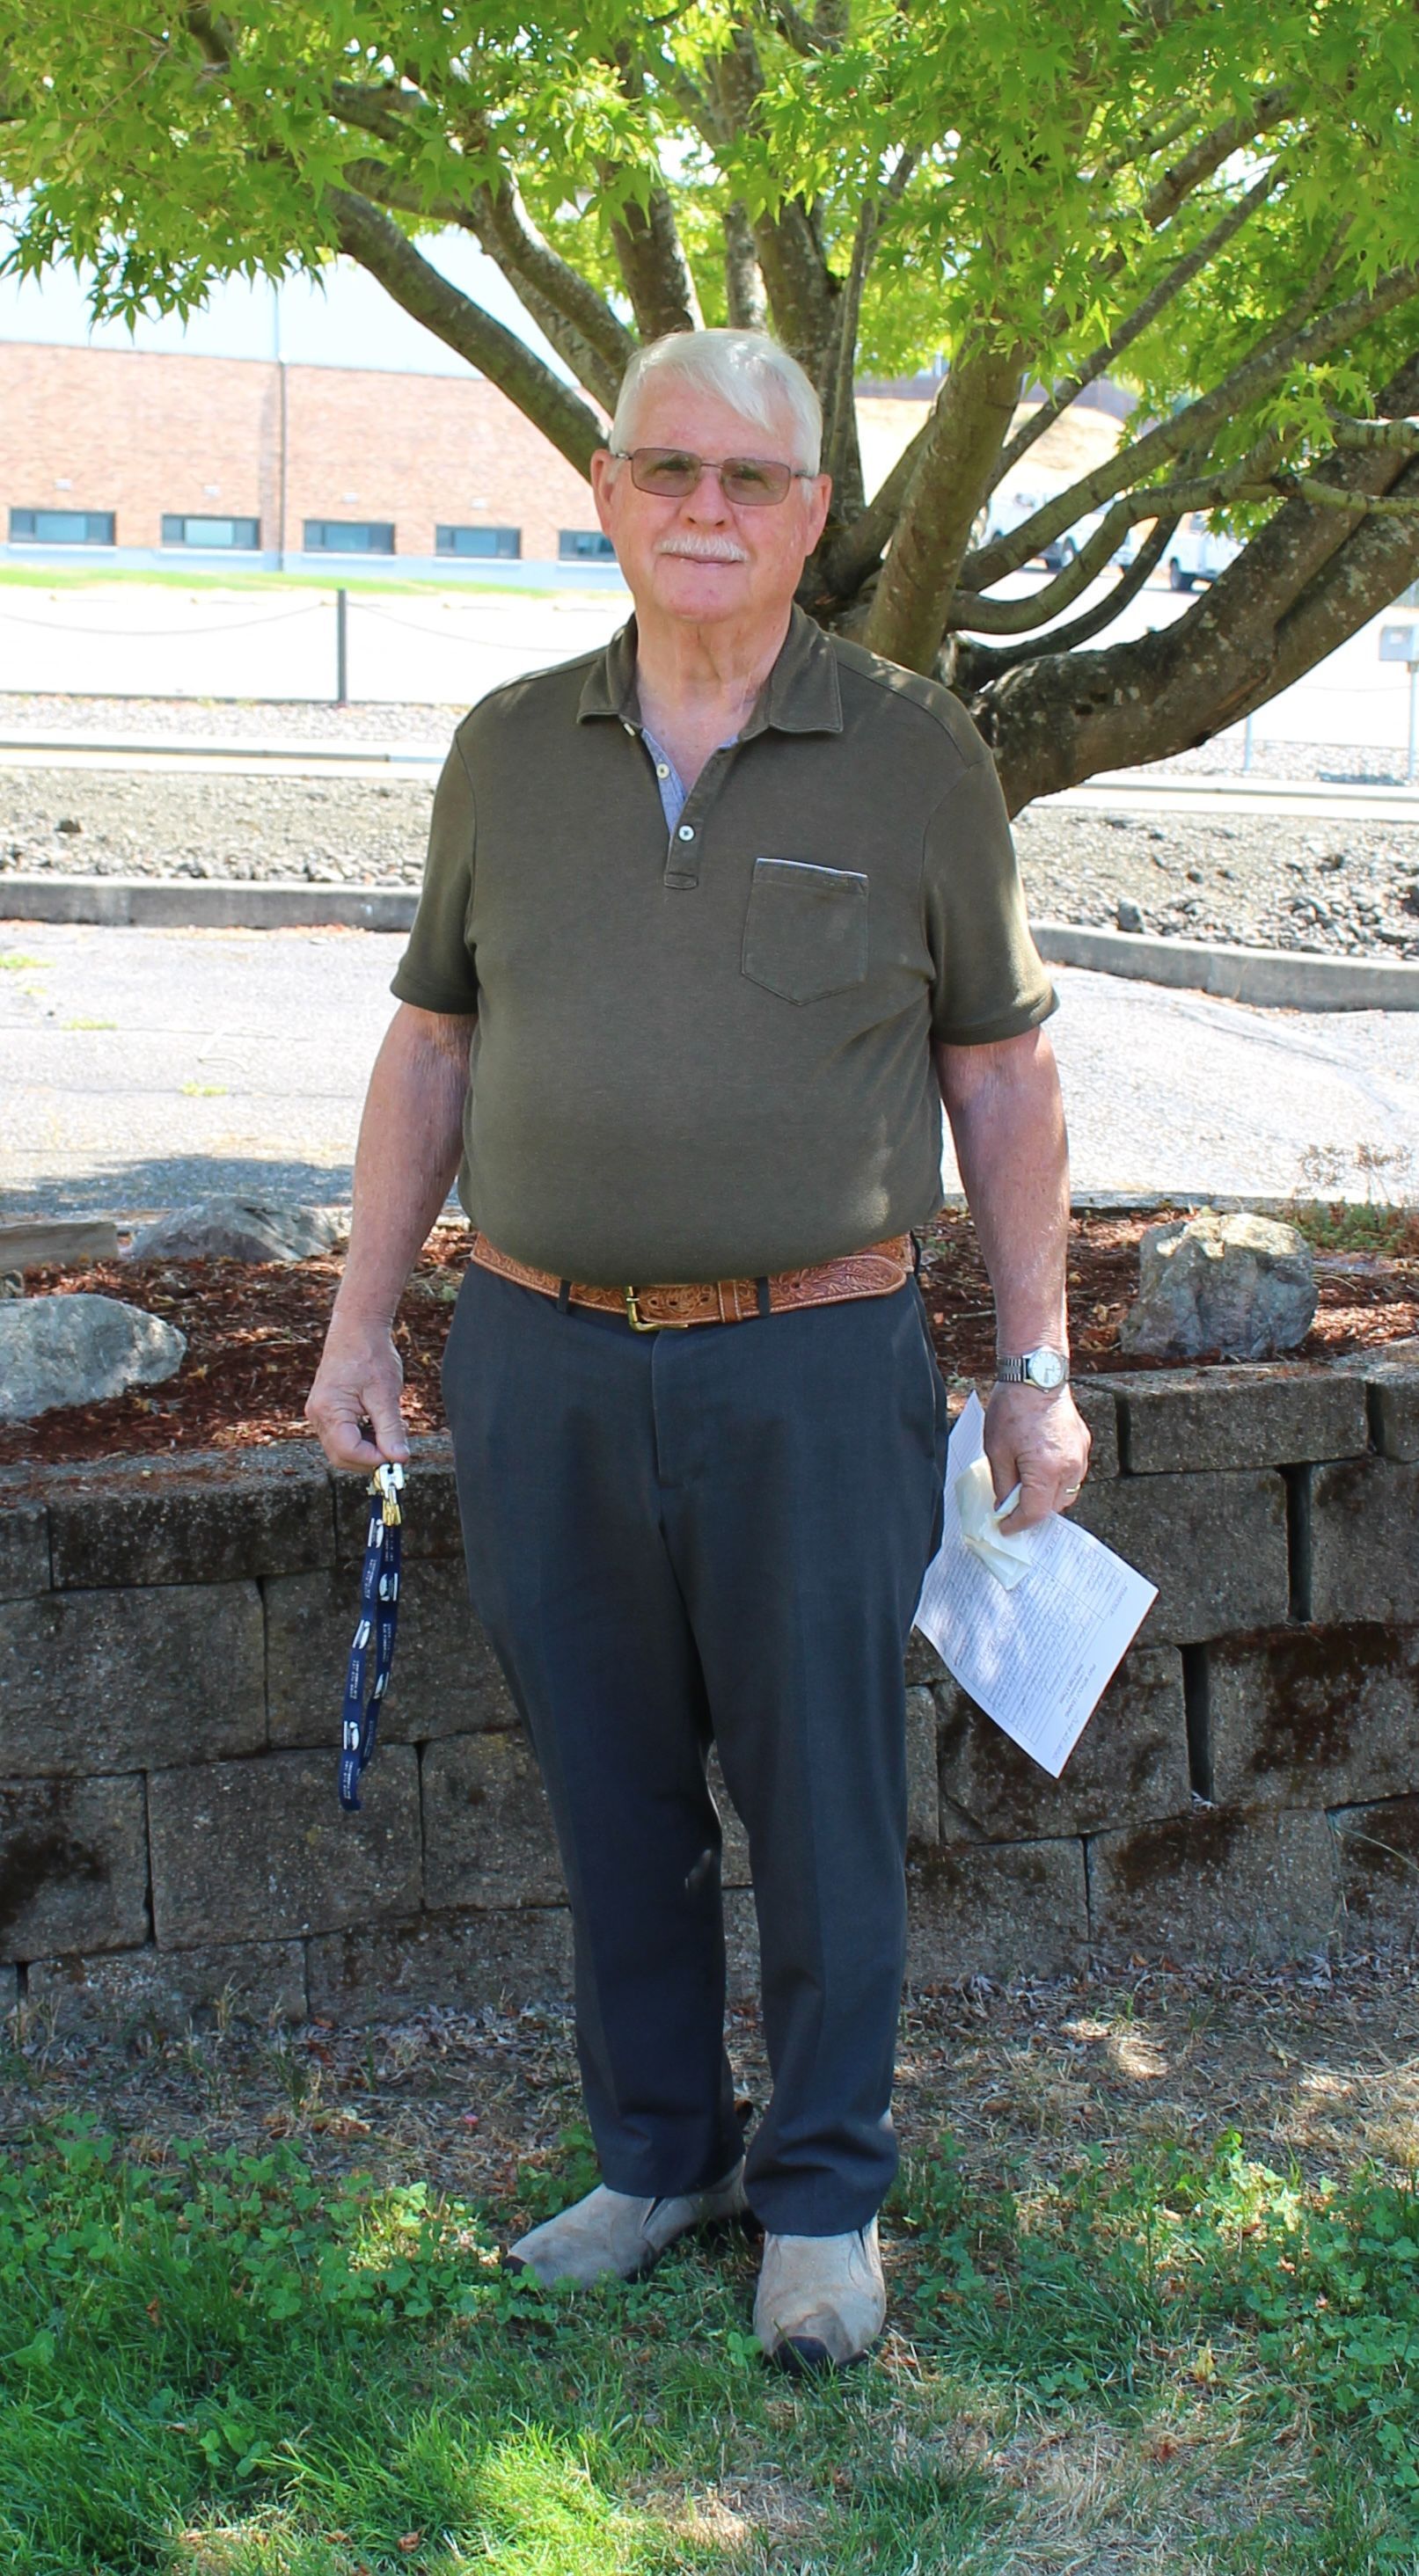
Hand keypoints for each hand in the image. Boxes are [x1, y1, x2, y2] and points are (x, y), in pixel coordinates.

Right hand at [304, 1313, 410, 1471]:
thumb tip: (399, 1459)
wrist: (357, 1329)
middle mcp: (318, 1415)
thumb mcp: (385, 1395)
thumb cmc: (370, 1355)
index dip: (374, 1460)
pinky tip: (379, 1424)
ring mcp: (319, 1413)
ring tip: (390, 1431)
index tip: (398, 1457)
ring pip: (342, 1448)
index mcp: (329, 1410)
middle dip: (370, 1458)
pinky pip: (342, 1435)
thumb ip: (390, 1430)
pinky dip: (362, 1438)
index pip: (348, 1452)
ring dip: (367, 1449)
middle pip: (341, 1456)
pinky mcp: (326, 1410)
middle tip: (396, 1448)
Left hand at [984, 1382, 1089, 1531]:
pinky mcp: (1083, 1444)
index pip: (1035, 1513)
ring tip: (1026, 1490)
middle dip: (1033, 1512)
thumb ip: (1003, 1484)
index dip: (1017, 1524)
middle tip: (1012, 1510)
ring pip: (1067, 1493)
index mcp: (1046, 1470)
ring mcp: (1080, 1455)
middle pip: (1054, 1507)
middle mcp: (1070, 1467)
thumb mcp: (997, 1451)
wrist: (1036, 1375)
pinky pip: (1073, 1474)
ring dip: (1048, 1497)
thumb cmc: (1013, 1409)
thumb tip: (1004, 1506)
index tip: (1004, 1528)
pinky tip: (1040, 1470)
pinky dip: (1057, 1480)